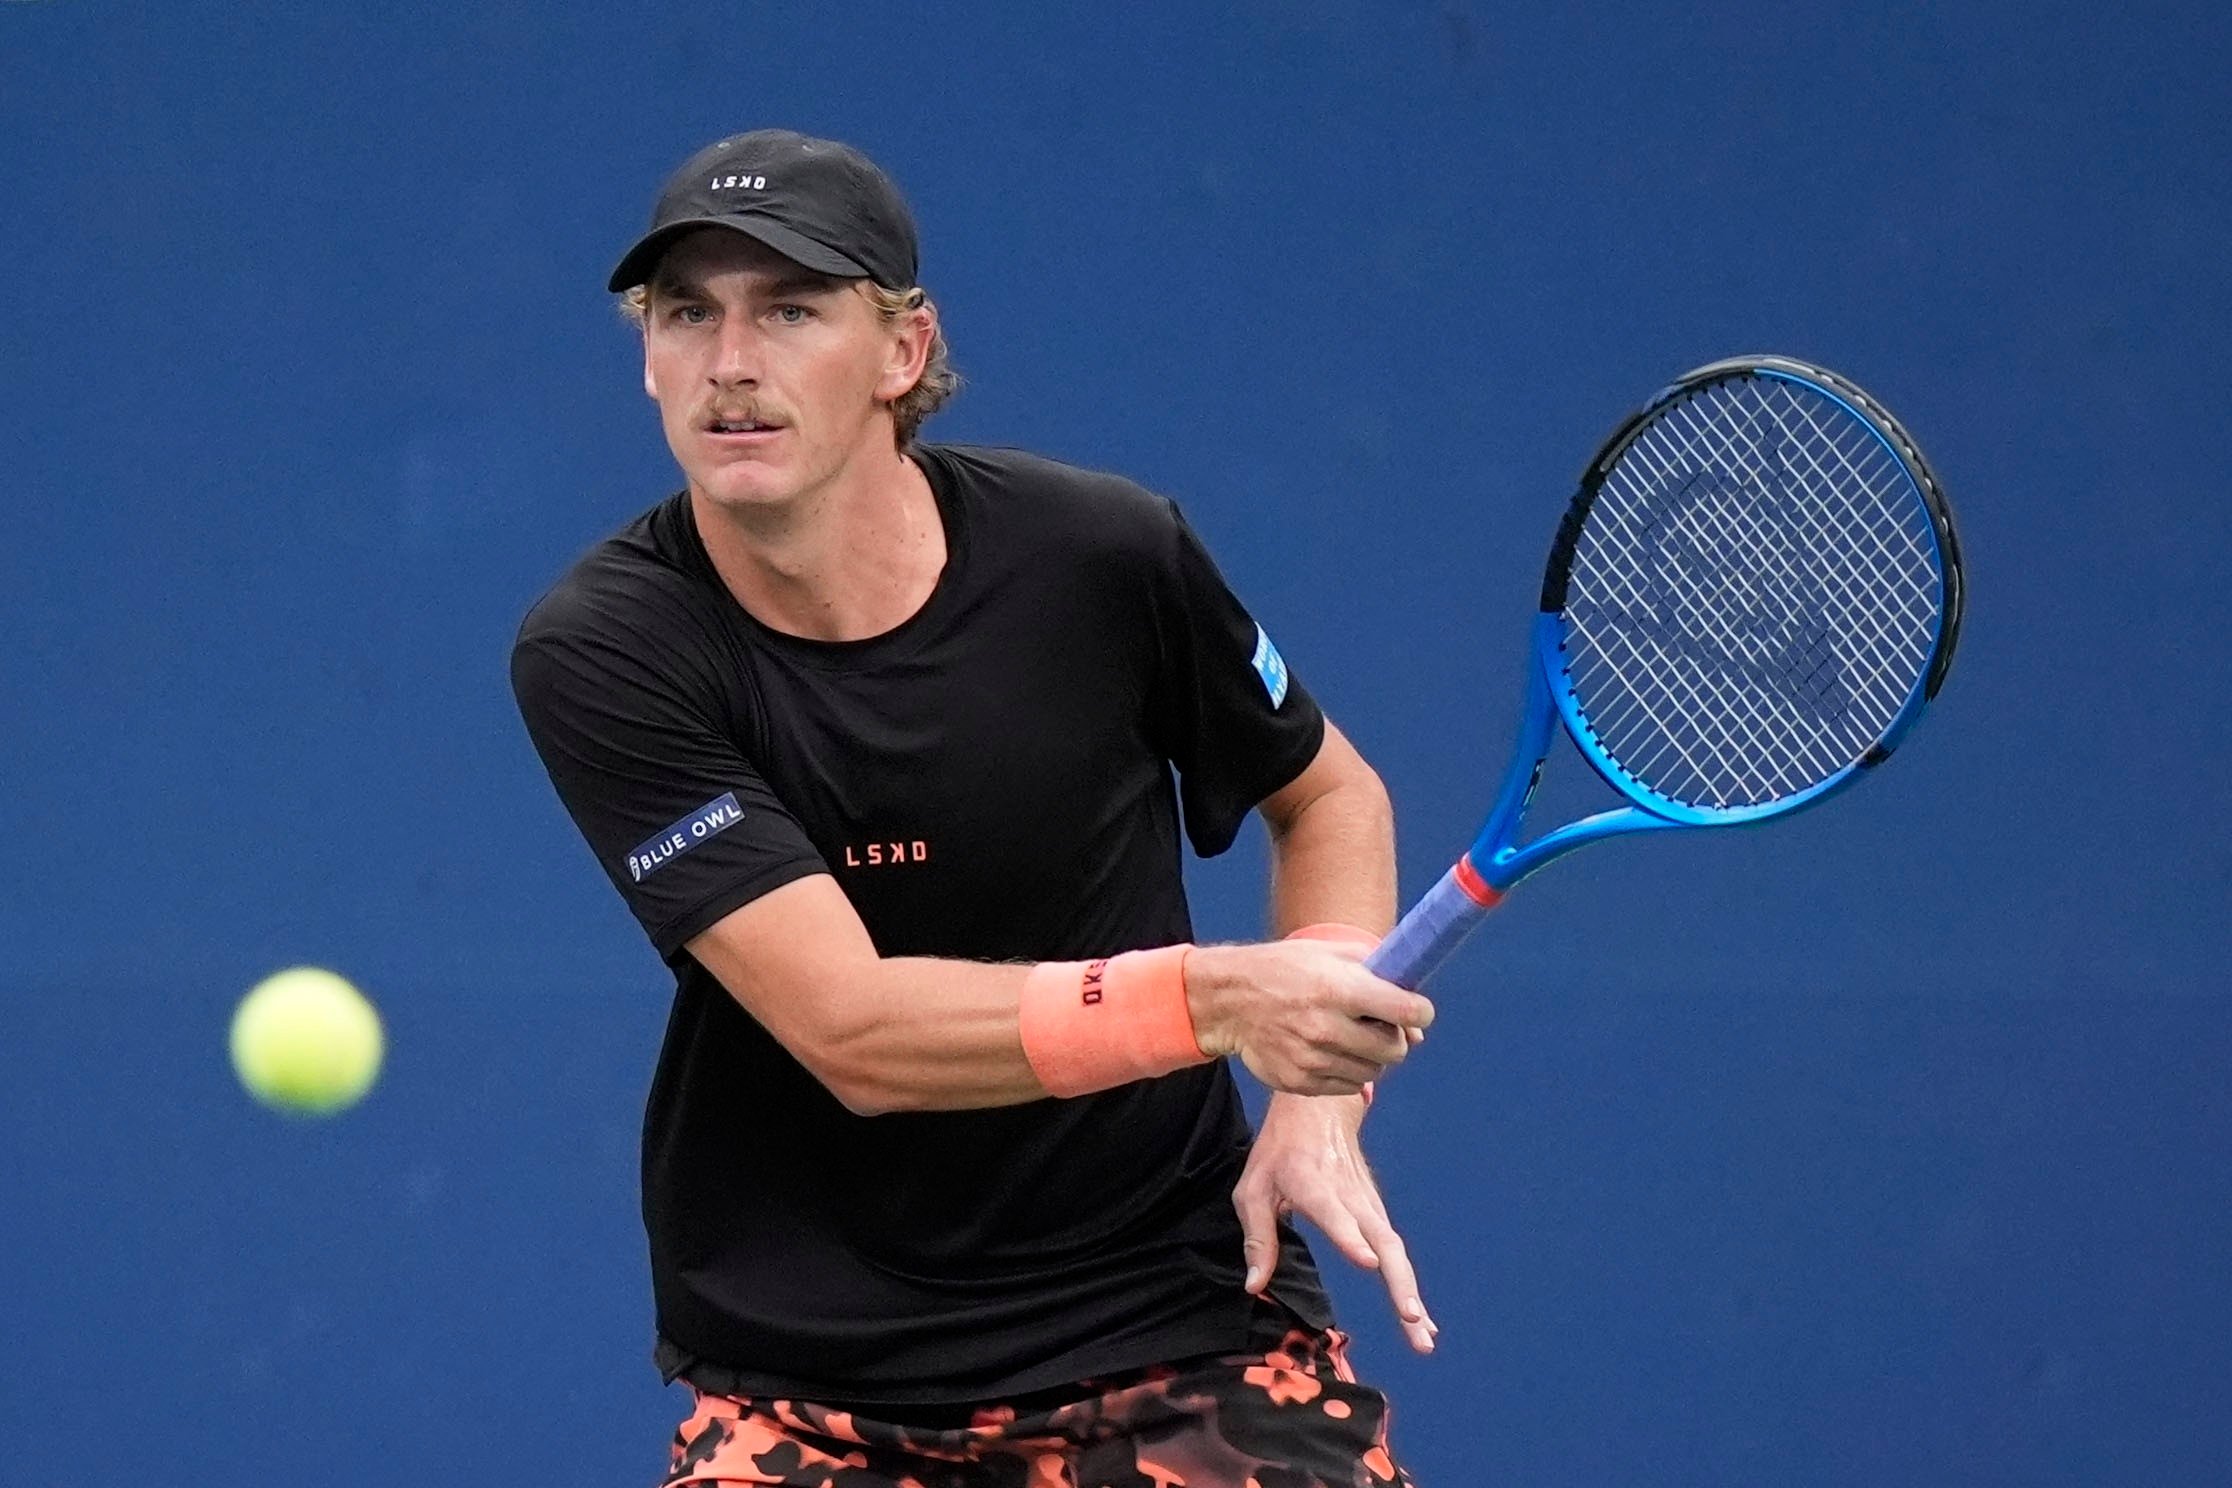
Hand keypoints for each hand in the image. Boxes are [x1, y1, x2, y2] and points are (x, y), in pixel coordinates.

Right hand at [1185, 941, 1432, 1096]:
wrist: (1229, 1000)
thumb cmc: (1286, 970)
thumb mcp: (1331, 953)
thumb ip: (1381, 977)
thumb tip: (1418, 1026)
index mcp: (1338, 989)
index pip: (1406, 1010)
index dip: (1419, 1011)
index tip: (1414, 1010)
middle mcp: (1326, 1027)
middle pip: (1395, 1050)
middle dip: (1394, 1037)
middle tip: (1375, 1025)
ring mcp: (1312, 1059)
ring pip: (1374, 1072)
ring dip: (1370, 1056)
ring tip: (1347, 1036)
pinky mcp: (1300, 1082)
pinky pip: (1349, 1087)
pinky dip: (1347, 1072)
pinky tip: (1328, 1050)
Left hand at [1235, 1092, 1436, 1353]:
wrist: (1319, 1107)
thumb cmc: (1280, 1150)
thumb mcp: (1253, 1188)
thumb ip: (1257, 1239)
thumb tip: (1254, 1286)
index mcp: (1313, 1184)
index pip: (1335, 1213)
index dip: (1350, 1237)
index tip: (1368, 1261)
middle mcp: (1349, 1196)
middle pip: (1382, 1240)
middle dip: (1399, 1283)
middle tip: (1412, 1320)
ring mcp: (1369, 1203)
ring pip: (1395, 1250)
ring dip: (1411, 1293)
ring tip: (1424, 1338)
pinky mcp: (1376, 1211)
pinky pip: (1395, 1252)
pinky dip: (1408, 1285)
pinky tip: (1421, 1320)